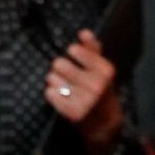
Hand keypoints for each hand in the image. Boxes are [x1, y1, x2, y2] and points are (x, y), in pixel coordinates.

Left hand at [45, 30, 122, 148]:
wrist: (104, 123)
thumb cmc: (101, 90)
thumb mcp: (102, 69)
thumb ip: (93, 50)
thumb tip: (83, 32)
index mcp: (105, 70)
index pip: (76, 51)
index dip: (71, 52)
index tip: (73, 55)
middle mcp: (96, 85)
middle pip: (59, 64)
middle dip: (58, 67)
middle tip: (63, 72)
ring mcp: (85, 100)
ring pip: (52, 79)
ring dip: (54, 80)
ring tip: (61, 84)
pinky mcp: (73, 113)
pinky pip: (50, 95)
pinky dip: (51, 93)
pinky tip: (57, 94)